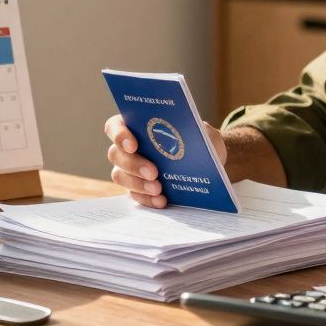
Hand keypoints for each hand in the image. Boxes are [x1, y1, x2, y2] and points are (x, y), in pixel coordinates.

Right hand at [103, 114, 227, 208]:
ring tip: (158, 189)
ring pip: (120, 176)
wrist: (209, 164)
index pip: (115, 126)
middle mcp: (127, 147)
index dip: (119, 135)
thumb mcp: (203, 131)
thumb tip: (194, 132)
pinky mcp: (138, 189)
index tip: (133, 145)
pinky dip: (147, 199)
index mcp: (137, 124)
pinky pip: (134, 195)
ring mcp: (130, 169)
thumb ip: (197, 129)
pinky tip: (161, 200)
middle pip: (115, 154)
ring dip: (138, 184)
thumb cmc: (202, 141)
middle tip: (153, 172)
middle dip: (133, 164)